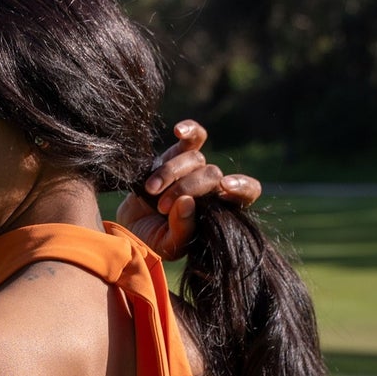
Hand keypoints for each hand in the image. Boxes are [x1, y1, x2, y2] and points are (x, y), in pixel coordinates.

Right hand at [115, 121, 261, 260]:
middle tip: (162, 207)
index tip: (224, 187)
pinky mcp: (176, 155)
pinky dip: (189, 130)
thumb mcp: (168, 246)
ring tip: (151, 191)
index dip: (241, 186)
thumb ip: (182, 230)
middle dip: (186, 188)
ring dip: (170, 174)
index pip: (248, 192)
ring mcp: (195, 170)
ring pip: (195, 159)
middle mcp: (212, 188)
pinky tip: (179, 130)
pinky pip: (192, 138)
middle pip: (212, 174)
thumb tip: (187, 202)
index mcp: (221, 210)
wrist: (128, 226)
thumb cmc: (153, 240)